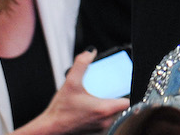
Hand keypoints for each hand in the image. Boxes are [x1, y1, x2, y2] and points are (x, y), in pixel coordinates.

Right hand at [14, 50, 129, 134]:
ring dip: (109, 103)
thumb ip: (81, 64)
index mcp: (104, 109)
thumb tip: (90, 53)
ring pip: (114, 113)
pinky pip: (106, 118)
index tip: (121, 84)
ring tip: (99, 94)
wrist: (51, 128)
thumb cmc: (61, 111)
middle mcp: (106, 120)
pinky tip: (92, 103)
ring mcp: (101, 126)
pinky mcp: (96, 130)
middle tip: (108, 87)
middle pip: (121, 106)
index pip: (127, 101)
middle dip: (116, 95)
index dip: (127, 91)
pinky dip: (102, 111)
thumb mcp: (70, 82)